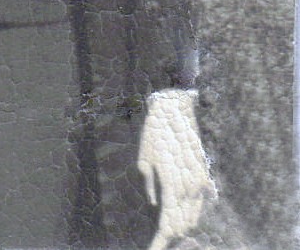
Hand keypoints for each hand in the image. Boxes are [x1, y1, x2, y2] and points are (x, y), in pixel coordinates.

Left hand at [138, 90, 215, 249]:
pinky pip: (199, 203)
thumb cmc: (155, 133)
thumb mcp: (144, 158)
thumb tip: (156, 205)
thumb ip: (150, 185)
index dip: (161, 241)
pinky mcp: (204, 177)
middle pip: (182, 225)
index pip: (169, 222)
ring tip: (167, 233)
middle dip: (170, 236)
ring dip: (181, 226)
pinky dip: (190, 213)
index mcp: (172, 183)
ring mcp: (199, 183)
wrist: (175, 112)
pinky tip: (180, 218)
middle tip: (157, 244)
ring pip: (193, 217)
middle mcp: (190, 187)